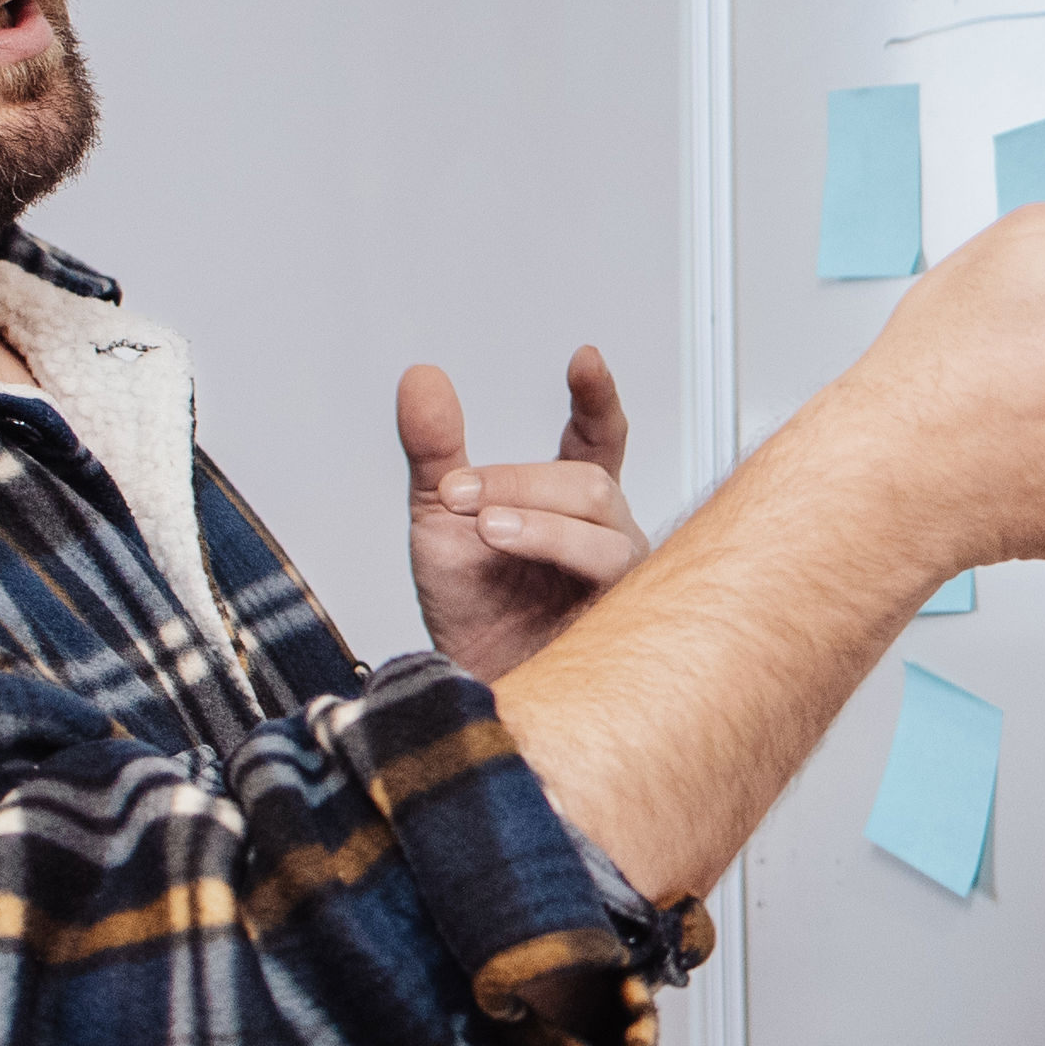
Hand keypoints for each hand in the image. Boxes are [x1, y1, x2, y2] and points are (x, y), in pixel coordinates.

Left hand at [405, 349, 648, 678]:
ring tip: (487, 530)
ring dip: (540, 522)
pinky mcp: (623, 621)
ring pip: (605, 530)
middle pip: (590, 483)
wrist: (471, 685)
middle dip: (522, 481)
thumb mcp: (439, 516)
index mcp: (568, 503)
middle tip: (461, 495)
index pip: (599, 438)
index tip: (585, 360)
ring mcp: (620, 578)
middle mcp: (606, 534)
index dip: (597, 399)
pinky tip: (521, 562)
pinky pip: (612, 579)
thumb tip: (422, 377)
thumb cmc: (471, 609)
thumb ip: (436, 448)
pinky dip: (560, 556)